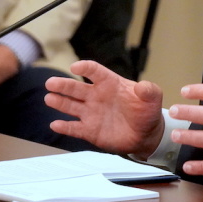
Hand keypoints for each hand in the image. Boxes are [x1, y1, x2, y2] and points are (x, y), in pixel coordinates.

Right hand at [45, 60, 164, 156]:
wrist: (146, 134)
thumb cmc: (147, 111)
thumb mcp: (153, 98)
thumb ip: (149, 91)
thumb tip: (142, 86)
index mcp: (110, 83)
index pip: (94, 71)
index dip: (85, 67)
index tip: (75, 67)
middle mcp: (96, 96)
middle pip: (76, 88)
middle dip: (63, 85)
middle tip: (51, 83)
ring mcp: (91, 113)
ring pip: (71, 106)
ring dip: (59, 102)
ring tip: (49, 98)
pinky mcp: (90, 130)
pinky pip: (74, 128)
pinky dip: (64, 127)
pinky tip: (55, 124)